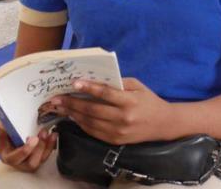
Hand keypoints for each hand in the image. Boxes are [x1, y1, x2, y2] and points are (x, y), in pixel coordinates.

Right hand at [0, 122, 55, 172]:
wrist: (9, 138)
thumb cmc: (4, 136)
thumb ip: (1, 127)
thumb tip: (3, 123)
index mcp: (7, 156)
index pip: (14, 158)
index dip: (24, 151)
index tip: (33, 139)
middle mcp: (19, 163)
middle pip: (31, 163)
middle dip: (39, 149)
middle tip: (43, 134)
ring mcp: (29, 161)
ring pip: (41, 160)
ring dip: (47, 146)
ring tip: (50, 133)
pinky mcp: (38, 158)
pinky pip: (47, 155)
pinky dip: (51, 145)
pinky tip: (53, 136)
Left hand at [48, 78, 174, 144]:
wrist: (162, 124)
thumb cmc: (149, 100)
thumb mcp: (137, 86)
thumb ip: (118, 83)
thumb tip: (95, 79)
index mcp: (130, 101)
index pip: (106, 94)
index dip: (89, 88)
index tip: (74, 82)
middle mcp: (123, 118)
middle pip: (93, 110)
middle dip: (73, 103)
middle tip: (58, 98)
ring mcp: (118, 132)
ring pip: (90, 122)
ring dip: (73, 114)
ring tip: (61, 107)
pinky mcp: (115, 140)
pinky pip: (93, 132)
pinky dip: (81, 124)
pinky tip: (73, 116)